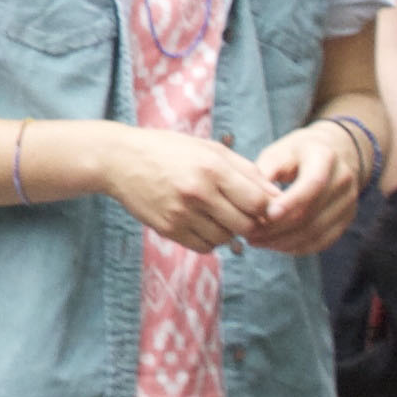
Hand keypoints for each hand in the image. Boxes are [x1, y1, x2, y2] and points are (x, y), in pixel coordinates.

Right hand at [85, 124, 277, 251]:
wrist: (120, 160)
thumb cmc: (168, 149)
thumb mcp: (209, 149)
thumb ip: (246, 170)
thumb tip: (277, 194)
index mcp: (211, 168)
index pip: (258, 202)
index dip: (268, 208)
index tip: (264, 206)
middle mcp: (198, 193)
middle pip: (246, 225)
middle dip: (251, 222)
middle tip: (244, 213)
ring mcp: (181, 214)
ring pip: (226, 239)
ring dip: (230, 231)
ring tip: (218, 214)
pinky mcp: (168, 229)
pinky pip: (205, 247)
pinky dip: (211, 240)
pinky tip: (202, 223)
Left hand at [244, 119, 369, 255]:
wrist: (335, 152)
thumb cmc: (297, 152)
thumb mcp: (278, 152)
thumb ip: (265, 172)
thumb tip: (248, 200)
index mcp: (325, 158)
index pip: (313, 184)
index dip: (291, 202)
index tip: (267, 215)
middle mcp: (343, 181)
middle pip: (311, 213)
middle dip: (277, 227)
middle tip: (249, 233)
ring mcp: (348, 203)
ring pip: (315, 232)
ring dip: (283, 241)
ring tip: (256, 240)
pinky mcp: (345, 220)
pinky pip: (321, 242)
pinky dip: (296, 247)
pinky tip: (274, 244)